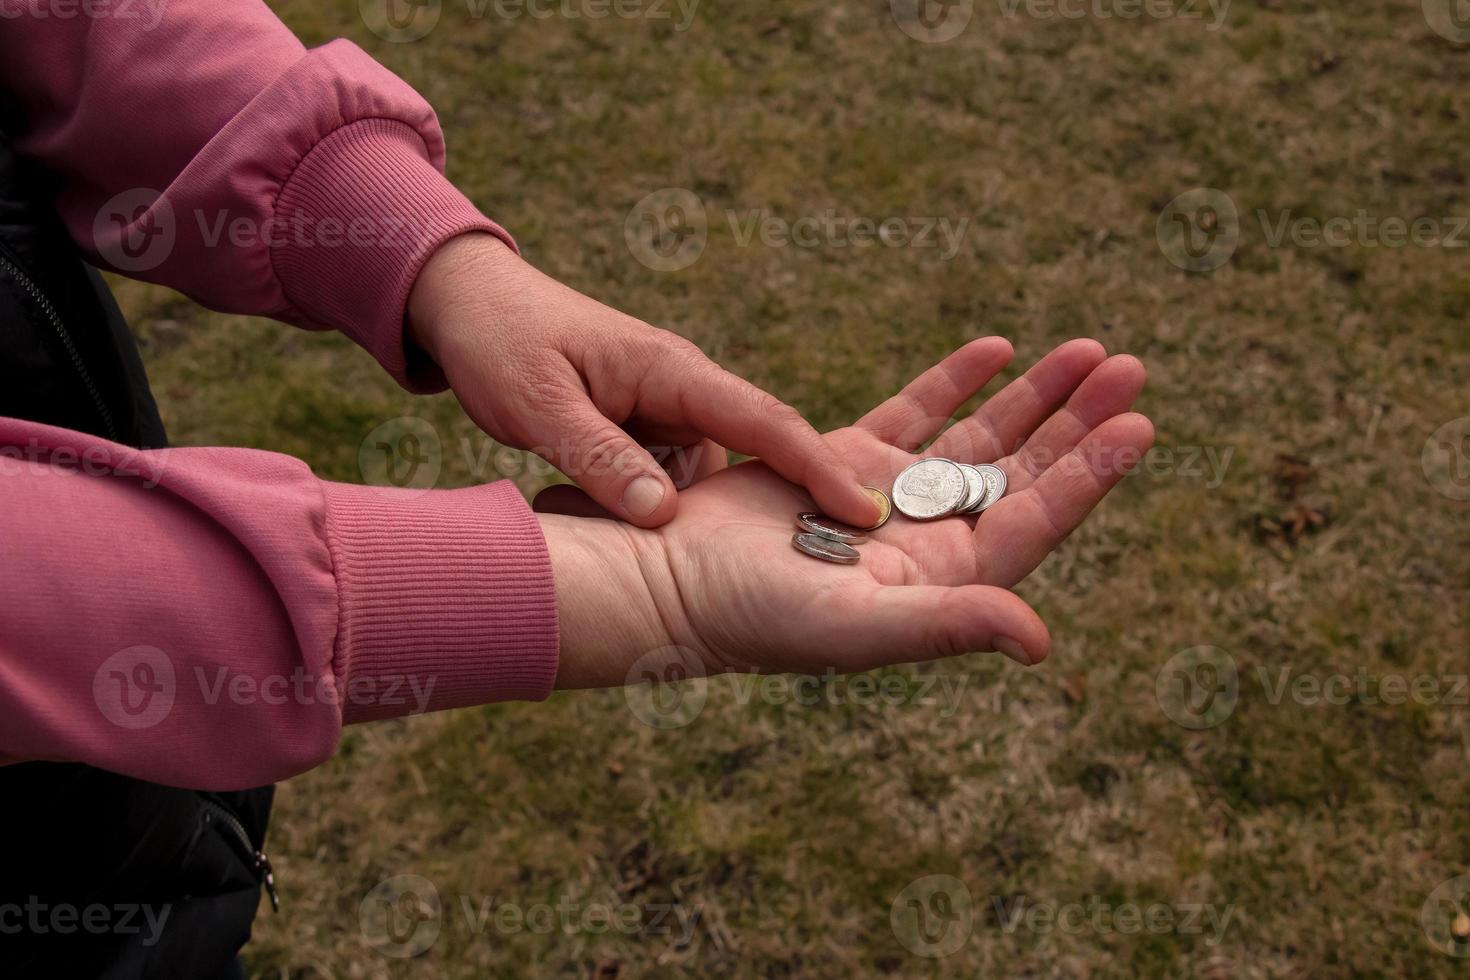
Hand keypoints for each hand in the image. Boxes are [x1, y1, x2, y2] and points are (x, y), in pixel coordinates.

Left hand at [406, 233, 878, 527]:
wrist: (468, 304)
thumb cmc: (501, 342)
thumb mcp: (539, 404)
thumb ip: (597, 458)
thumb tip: (662, 515)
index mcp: (673, 370)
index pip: (766, 421)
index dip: (819, 468)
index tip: (865, 511)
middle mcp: (684, 390)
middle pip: (761, 451)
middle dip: (799, 501)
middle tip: (836, 561)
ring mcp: (667, 412)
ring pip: (717, 477)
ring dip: (727, 521)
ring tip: (740, 578)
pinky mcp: (645, 432)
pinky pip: (678, 480)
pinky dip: (682, 514)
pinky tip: (670, 556)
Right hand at [537, 337, 1153, 687]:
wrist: (672, 581)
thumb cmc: (758, 617)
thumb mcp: (861, 626)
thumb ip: (951, 623)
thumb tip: (1041, 640)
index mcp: (944, 580)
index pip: (1036, 516)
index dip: (1091, 473)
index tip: (1139, 423)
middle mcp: (927, 539)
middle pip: (1023, 469)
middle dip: (1077, 420)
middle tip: (1130, 367)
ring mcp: (887, 496)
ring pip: (978, 435)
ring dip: (1033, 394)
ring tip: (1086, 349)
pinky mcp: (841, 460)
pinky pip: (915, 412)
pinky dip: (955, 379)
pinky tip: (995, 348)